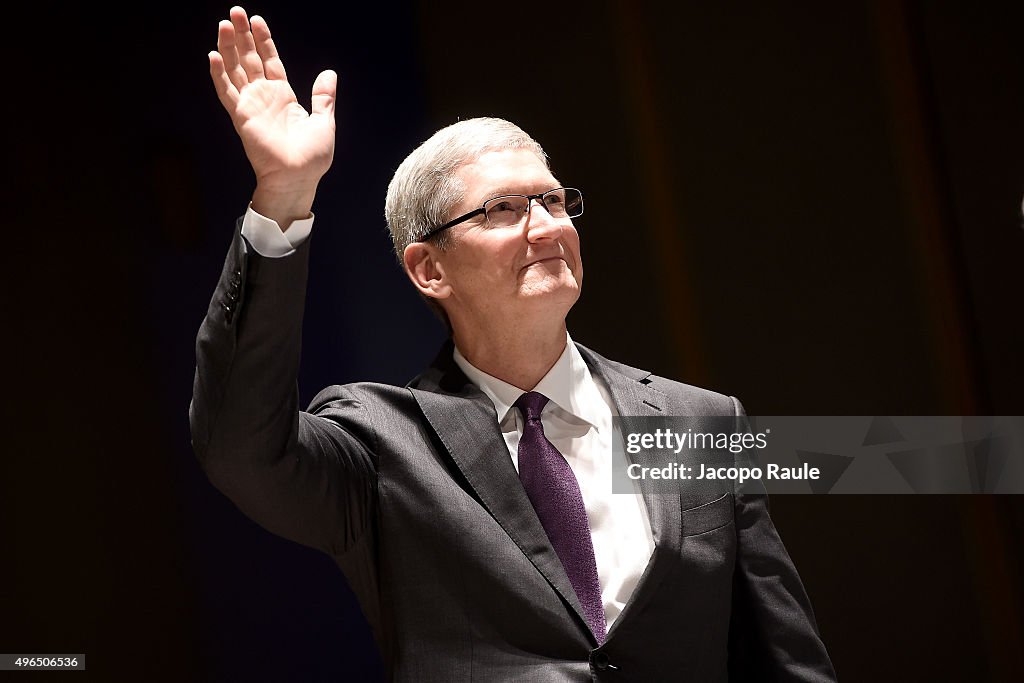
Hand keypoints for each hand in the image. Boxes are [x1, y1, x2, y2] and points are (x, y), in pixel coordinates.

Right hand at [209, 7, 335, 219]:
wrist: (298, 178)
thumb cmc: (312, 158)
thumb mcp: (324, 121)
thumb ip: (324, 97)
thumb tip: (330, 73)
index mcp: (283, 96)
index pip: (270, 61)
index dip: (263, 41)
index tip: (257, 20)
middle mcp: (264, 98)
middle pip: (249, 59)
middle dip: (243, 36)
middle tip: (235, 11)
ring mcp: (251, 106)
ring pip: (235, 70)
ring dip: (229, 47)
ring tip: (225, 24)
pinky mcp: (241, 117)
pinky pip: (227, 92)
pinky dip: (219, 74)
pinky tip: (214, 55)